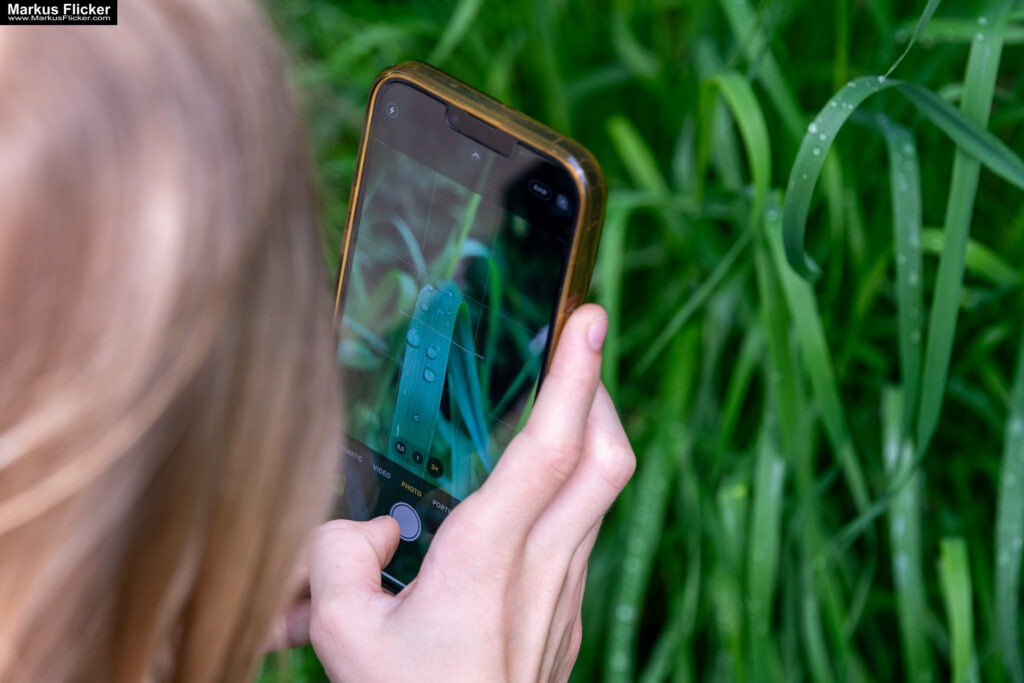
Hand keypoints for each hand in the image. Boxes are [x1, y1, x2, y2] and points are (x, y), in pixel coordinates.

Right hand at [307, 304, 634, 681]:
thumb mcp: (343, 633)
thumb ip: (339, 555)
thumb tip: (370, 526)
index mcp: (489, 556)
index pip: (552, 445)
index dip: (576, 372)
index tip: (590, 316)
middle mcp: (543, 565)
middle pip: (607, 458)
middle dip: (598, 390)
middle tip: (578, 351)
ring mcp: (564, 592)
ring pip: (599, 494)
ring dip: (587, 440)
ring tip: (552, 411)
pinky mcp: (566, 616)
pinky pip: (581, 534)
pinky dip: (569, 492)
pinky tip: (524, 500)